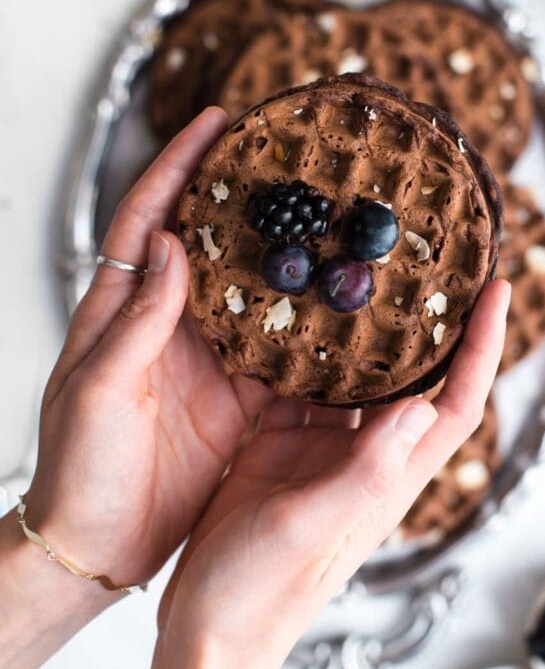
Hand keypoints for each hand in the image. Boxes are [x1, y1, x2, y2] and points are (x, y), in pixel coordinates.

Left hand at [0, 108, 283, 668]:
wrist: (95, 547)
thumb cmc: (78, 468)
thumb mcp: (100, 391)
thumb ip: (136, 321)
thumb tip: (173, 244)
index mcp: (122, 312)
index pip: (150, 217)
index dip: (181, 164)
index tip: (219, 121)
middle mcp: (168, 325)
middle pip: (213, 241)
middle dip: (247, 196)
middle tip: (292, 158)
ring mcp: (206, 360)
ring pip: (255, 293)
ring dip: (288, 259)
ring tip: (332, 220)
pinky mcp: (237, 399)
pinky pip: (280, 352)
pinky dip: (308, 328)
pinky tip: (343, 312)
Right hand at [147, 280, 509, 668]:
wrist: (208, 629)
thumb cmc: (262, 595)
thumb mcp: (312, 529)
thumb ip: (366, 473)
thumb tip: (424, 408)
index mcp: (387, 479)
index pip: (454, 404)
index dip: (482, 350)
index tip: (495, 293)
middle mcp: (364, 458)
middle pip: (413, 380)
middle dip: (427, 325)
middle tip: (426, 265)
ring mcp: (322, 450)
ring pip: (354, 376)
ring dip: (359, 330)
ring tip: (357, 273)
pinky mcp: (280, 444)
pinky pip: (299, 384)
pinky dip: (297, 349)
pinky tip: (288, 317)